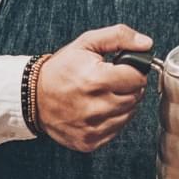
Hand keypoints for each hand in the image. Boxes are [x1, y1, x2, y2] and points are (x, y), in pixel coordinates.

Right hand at [36, 24, 151, 151]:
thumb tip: (146, 44)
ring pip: (129, 114)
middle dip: (128, 86)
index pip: (138, 78)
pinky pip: (116, 130)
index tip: (122, 69)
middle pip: (135, 97)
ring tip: (104, 94)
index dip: (133, 71)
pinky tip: (99, 108)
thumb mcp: (87, 42)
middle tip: (112, 81)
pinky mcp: (89, 142)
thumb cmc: (61, 68)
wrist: (32, 96)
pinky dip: (113, 119)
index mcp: (96, 80)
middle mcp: (94, 107)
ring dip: (122, 103)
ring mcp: (91, 127)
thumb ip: (119, 36)